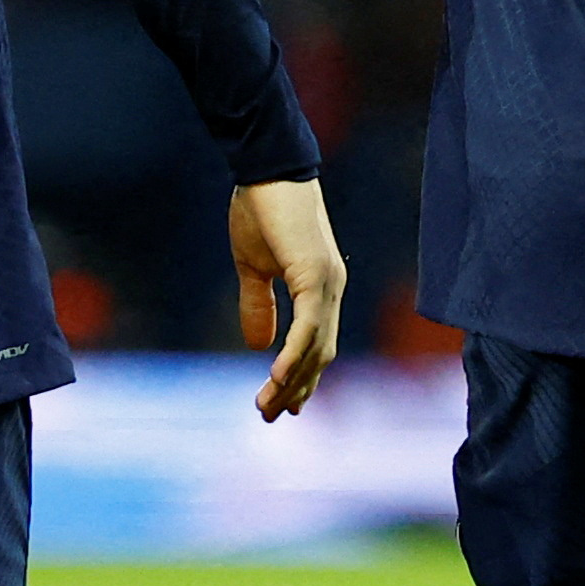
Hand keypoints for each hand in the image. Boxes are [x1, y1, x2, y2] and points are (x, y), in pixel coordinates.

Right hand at [229, 178, 347, 420]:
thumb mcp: (253, 267)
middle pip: (320, 354)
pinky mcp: (314, 274)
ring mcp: (327, 282)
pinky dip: (294, 354)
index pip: (316, 344)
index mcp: (320, 288)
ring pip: (315, 346)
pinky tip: (276, 377)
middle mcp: (331, 289)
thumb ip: (258, 305)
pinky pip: (308, 325)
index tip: (284, 405)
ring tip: (268, 407)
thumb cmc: (260, 211)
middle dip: (297, 388)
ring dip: (291, 380)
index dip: (301, 376)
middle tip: (272, 415)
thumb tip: (258, 345)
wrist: (264, 169)